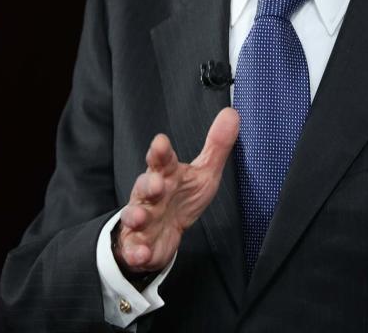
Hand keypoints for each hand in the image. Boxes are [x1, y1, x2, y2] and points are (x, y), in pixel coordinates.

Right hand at [114, 107, 238, 273]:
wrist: (160, 233)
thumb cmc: (181, 197)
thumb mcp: (203, 173)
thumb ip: (216, 146)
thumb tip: (232, 114)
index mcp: (166, 175)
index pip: (162, 159)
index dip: (160, 151)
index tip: (161, 142)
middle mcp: (150, 195)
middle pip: (145, 185)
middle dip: (148, 184)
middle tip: (155, 183)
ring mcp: (142, 219)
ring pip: (135, 215)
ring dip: (136, 216)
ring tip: (140, 218)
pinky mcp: (138, 244)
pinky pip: (135, 248)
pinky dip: (137, 252)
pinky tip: (142, 253)